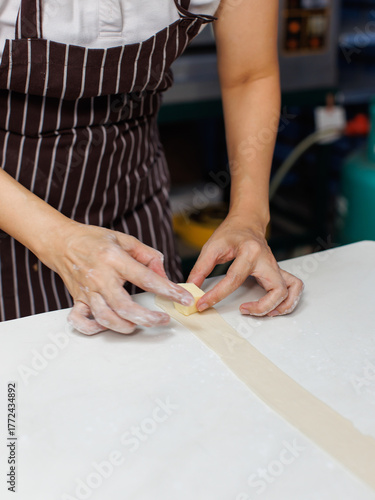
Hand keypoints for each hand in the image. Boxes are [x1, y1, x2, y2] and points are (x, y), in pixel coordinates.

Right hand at [45, 222, 193, 334]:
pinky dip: (94, 329)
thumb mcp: (124, 239)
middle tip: (162, 319)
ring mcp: (87, 291)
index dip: (167, 290)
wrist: (62, 242)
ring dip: (125, 326)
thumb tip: (163, 273)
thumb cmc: (94, 240)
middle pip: (124, 306)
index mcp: (114, 259)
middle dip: (147, 317)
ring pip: (105, 317)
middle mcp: (100, 277)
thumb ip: (147, 255)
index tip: (183, 297)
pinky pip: (81, 321)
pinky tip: (109, 326)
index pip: (145, 278)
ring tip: (139, 324)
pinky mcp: (78, 300)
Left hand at [187, 214, 303, 316]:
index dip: (217, 295)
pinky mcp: (278, 271)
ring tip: (262, 313)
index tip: (203, 303)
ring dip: (280, 306)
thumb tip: (191, 288)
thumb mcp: (212, 247)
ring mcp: (276, 266)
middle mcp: (267, 260)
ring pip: (291, 290)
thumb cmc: (231, 233)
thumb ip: (201, 268)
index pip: (234, 279)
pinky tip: (273, 308)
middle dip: (262, 306)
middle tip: (243, 309)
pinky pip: (293, 288)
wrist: (246, 223)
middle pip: (276, 289)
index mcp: (250, 251)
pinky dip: (287, 301)